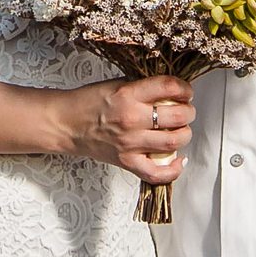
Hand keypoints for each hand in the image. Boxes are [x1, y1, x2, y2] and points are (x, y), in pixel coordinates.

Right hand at [67, 74, 192, 184]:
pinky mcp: (126, 162)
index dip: (185, 88)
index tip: (185, 91)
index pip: (169, 87)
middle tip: (186, 110)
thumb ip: (144, 87)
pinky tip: (179, 159)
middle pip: (178, 116)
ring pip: (173, 142)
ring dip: (184, 135)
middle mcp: (131, 119)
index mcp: (128, 95)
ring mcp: (130, 144)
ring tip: (181, 130)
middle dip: (189, 112)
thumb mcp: (117, 84)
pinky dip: (174, 169)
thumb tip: (172, 90)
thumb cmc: (89, 102)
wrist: (66, 124)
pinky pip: (157, 173)